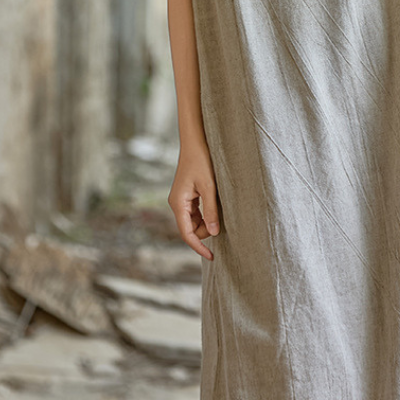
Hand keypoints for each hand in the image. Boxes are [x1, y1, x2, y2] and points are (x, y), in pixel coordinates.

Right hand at [167, 145, 220, 260]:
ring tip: (221, 212)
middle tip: (223, 224)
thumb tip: (214, 233)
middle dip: (205, 232)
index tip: (212, 256)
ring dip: (206, 223)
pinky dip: (205, 214)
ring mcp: (181, 200)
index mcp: (178, 203)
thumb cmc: (202, 161)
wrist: (195, 142)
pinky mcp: (187, 195)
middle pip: (190, 229)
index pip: (187, 233)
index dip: (199, 247)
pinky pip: (195, 212)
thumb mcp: (209, 187)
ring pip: (193, 221)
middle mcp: (176, 204)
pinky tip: (216, 208)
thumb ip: (211, 211)